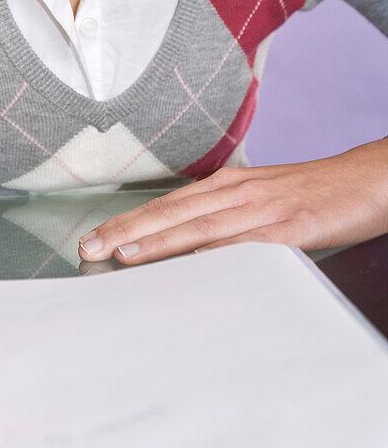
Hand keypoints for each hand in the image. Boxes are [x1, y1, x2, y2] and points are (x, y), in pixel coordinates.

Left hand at [78, 139, 387, 265]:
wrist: (369, 179)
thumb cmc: (313, 192)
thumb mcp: (262, 197)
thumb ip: (225, 216)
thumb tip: (187, 242)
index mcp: (229, 185)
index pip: (167, 205)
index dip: (129, 222)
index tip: (95, 239)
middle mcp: (238, 192)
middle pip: (171, 213)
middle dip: (126, 231)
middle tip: (89, 250)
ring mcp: (263, 209)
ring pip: (198, 227)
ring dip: (156, 242)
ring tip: (121, 256)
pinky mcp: (290, 228)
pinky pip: (244, 244)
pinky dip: (212, 255)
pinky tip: (187, 267)